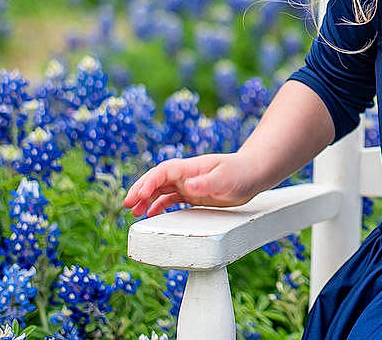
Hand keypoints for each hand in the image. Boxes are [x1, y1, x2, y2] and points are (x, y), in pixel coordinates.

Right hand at [123, 153, 258, 217]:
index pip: (163, 172)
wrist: (255, 173)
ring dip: (146, 198)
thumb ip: (207, 182)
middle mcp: (187, 174)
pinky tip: (149, 214)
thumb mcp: (226, 179)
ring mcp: (189, 183)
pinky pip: (171, 198)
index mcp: (191, 167)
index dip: (148, 182)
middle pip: (157, 179)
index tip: (137, 195)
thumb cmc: (242, 173)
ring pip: (161, 189)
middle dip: (140, 190)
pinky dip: (158, 204)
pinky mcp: (194, 193)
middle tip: (127, 204)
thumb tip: (188, 186)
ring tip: (132, 212)